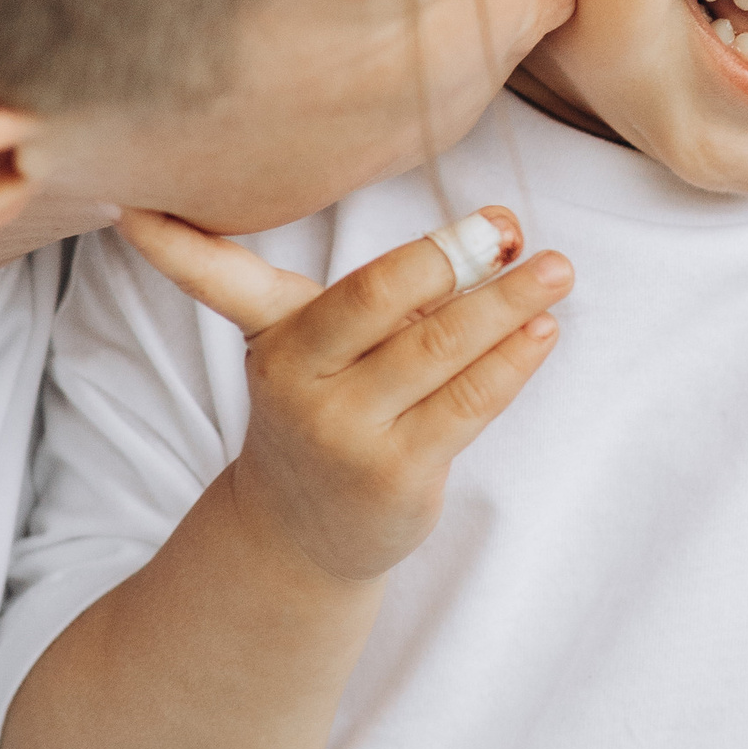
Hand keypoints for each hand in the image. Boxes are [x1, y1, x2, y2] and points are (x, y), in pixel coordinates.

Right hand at [119, 204, 570, 583]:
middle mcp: (298, 382)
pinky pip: (470, 402)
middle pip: (379, 295)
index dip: (200, 250)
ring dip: (507, 302)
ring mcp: (345, 432)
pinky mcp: (397, 474)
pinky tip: (543, 330)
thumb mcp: (321, 346)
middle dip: (452, 254)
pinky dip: (513, 358)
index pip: (238, 279)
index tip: (191, 216)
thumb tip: (498, 228)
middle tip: (508, 230)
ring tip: (556, 272)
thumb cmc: (328, 410)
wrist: (301, 532)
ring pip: (439, 346)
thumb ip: (392, 288)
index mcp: (274, 336)